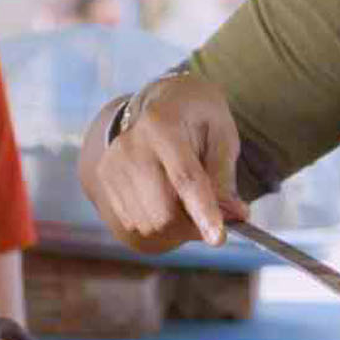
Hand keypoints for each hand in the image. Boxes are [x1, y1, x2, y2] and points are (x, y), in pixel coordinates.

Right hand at [86, 75, 249, 251]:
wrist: (160, 101)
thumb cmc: (197, 118)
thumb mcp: (222, 134)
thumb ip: (226, 176)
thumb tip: (235, 215)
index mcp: (163, 126)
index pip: (185, 178)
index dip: (203, 211)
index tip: (218, 238)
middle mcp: (131, 145)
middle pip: (163, 211)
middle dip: (192, 224)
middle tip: (212, 216)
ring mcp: (112, 164)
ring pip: (149, 223)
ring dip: (175, 226)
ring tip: (186, 200)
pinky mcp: (104, 179)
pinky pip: (134, 222)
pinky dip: (156, 223)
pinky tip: (165, 199)